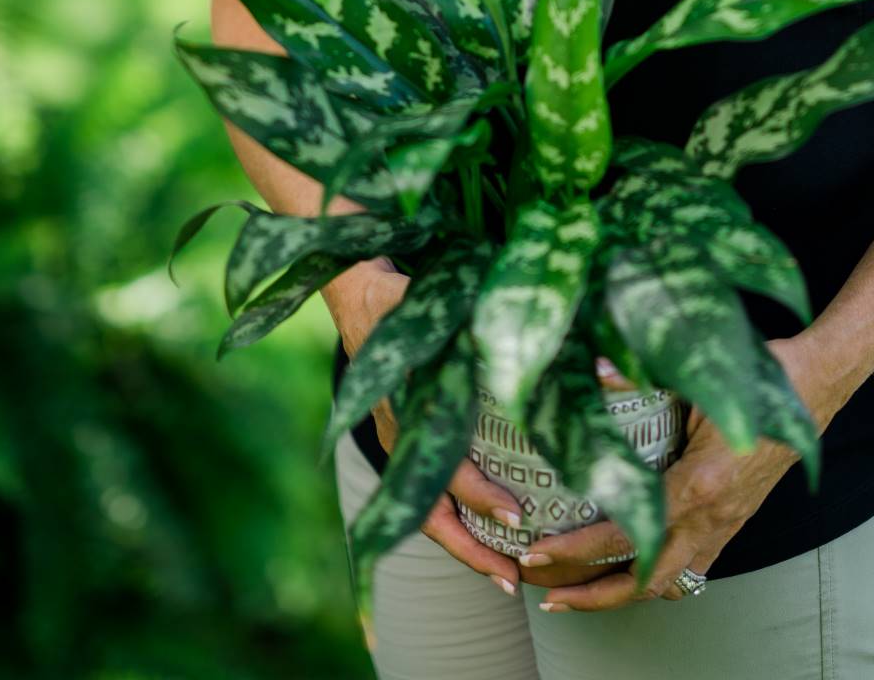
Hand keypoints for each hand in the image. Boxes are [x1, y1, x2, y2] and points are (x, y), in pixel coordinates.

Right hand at [336, 262, 529, 595]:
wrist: (358, 294)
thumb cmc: (394, 296)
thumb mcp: (416, 298)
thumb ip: (447, 311)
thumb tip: (486, 318)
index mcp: (405, 409)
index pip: (442, 464)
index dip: (477, 492)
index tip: (515, 515)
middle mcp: (401, 436)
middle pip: (430, 512)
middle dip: (472, 549)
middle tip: (514, 578)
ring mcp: (400, 444)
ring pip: (428, 512)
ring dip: (466, 546)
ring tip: (507, 577)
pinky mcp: (407, 442)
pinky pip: (429, 494)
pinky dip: (458, 519)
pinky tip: (492, 537)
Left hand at [519, 335, 839, 610]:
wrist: (816, 383)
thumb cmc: (761, 376)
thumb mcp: (696, 374)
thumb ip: (641, 377)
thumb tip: (590, 367)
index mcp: (700, 484)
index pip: (626, 533)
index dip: (577, 550)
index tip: (539, 553)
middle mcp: (713, 516)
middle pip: (645, 582)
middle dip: (592, 595)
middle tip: (546, 593)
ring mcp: (728, 524)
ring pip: (671, 583)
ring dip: (623, 593)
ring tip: (580, 593)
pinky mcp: (736, 521)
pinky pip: (695, 566)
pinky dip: (660, 578)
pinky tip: (635, 570)